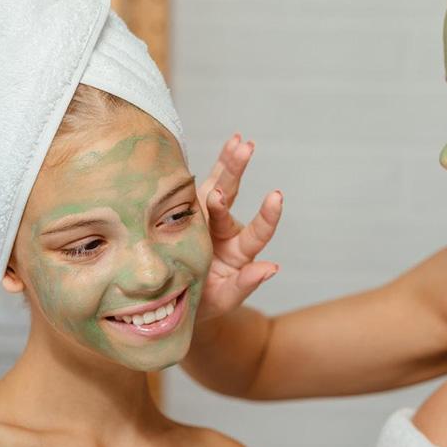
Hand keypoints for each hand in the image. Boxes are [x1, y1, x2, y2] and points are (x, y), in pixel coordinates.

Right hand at [195, 133, 282, 321]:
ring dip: (228, 164)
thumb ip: (246, 284)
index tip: (275, 197)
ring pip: (218, 186)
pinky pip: (197, 188)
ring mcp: (206, 219)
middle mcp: (225, 231)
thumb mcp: (224, 299)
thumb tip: (273, 268)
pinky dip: (207, 167)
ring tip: (239, 141)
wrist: (172, 303)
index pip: (257, 232)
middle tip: (244, 150)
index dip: (267, 216)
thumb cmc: (202, 305)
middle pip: (234, 198)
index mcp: (239, 252)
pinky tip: (229, 143)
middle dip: (237, 173)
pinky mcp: (187, 212)